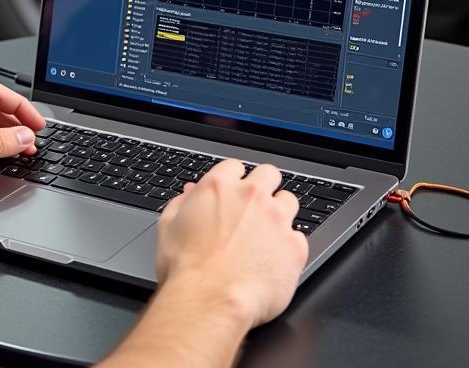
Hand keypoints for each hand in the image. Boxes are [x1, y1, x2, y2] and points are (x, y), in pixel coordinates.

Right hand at [154, 160, 308, 330]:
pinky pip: (299, 237)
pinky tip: (275, 258)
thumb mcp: (168, 226)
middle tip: (255, 207)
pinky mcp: (294, 248)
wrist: (209, 302)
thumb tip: (190, 194)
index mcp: (219, 187)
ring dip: (280, 212)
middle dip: (264, 186)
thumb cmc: (186, 269)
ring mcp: (276, 220)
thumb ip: (182, 203)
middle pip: (269, 174)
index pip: (235, 166)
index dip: (233, 180)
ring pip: (289, 201)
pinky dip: (289, 245)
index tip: (233, 192)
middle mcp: (251, 197)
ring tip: (268, 233)